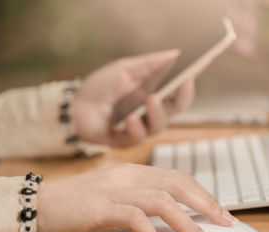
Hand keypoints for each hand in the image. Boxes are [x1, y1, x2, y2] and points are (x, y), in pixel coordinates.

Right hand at [36, 164, 236, 231]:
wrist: (39, 203)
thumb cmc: (80, 203)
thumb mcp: (117, 195)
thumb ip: (142, 199)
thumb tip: (172, 214)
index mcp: (134, 172)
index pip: (177, 177)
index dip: (203, 193)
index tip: (220, 211)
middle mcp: (128, 176)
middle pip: (177, 183)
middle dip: (206, 203)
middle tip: (225, 223)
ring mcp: (113, 189)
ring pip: (161, 200)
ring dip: (186, 223)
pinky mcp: (98, 207)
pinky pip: (132, 217)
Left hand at [73, 50, 194, 146]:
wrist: (73, 105)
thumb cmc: (101, 86)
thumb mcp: (125, 69)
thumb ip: (149, 64)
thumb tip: (175, 54)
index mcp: (154, 94)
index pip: (178, 93)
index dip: (188, 85)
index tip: (194, 71)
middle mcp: (150, 113)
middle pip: (175, 110)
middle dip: (182, 98)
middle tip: (183, 83)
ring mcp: (139, 128)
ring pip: (159, 126)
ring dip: (156, 114)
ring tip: (151, 99)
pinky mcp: (125, 141)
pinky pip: (137, 138)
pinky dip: (136, 129)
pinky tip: (130, 119)